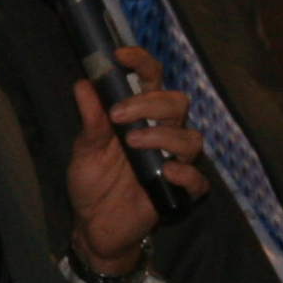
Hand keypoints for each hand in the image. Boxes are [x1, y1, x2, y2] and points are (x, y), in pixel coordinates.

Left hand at [66, 49, 206, 271]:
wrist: (94, 226)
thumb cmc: (92, 183)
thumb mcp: (84, 150)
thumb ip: (90, 120)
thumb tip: (85, 83)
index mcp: (139, 116)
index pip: (151, 79)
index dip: (141, 62)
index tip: (120, 56)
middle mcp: (161, 133)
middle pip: (177, 102)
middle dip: (150, 102)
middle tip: (119, 115)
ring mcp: (173, 162)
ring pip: (191, 137)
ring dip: (163, 135)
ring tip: (133, 144)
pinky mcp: (179, 191)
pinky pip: (197, 179)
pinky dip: (185, 174)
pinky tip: (165, 173)